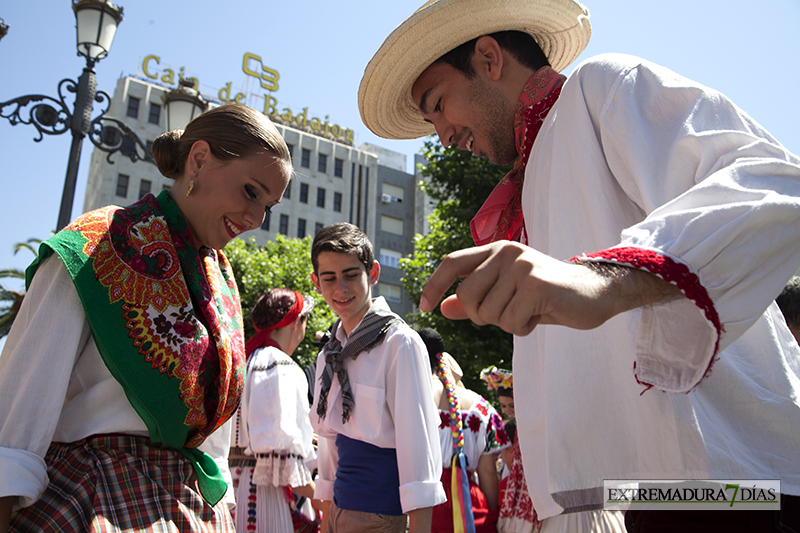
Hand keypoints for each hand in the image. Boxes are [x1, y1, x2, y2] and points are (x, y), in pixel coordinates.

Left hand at [419, 241, 677, 335]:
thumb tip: (443, 307)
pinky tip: (540, 315)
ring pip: (489, 314)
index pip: (452, 263)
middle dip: (482, 316)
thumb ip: (476, 298)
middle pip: (467, 296)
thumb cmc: (548, 295)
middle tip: (507, 314)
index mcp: (495, 250)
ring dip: (508, 323)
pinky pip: (511, 322)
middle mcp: (505, 253)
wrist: (595, 293)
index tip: (424, 306)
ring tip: (529, 311)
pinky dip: (523, 328)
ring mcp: (520, 267)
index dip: (434, 284)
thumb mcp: (508, 294)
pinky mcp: (535, 285)